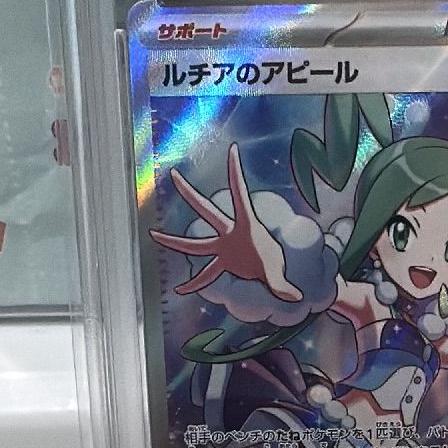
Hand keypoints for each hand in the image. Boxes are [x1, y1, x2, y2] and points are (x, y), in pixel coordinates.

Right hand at [149, 143, 302, 301]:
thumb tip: (294, 297)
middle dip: (189, 193)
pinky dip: (194, 284)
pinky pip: (205, 275)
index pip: (239, 194)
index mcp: (245, 226)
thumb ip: (281, 285)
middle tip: (174, 174)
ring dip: (174, 241)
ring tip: (153, 233)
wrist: (275, 271)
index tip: (233, 150)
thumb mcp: (275, 272)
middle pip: (206, 210)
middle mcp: (229, 233)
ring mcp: (223, 247)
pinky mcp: (222, 262)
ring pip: (195, 244)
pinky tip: (179, 289)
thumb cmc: (275, 261)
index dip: (235, 173)